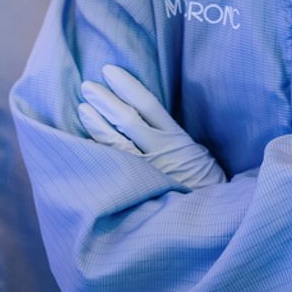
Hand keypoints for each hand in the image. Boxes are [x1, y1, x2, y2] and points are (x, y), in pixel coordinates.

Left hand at [78, 64, 226, 189]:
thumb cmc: (202, 184)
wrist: (210, 220)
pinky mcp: (139, 191)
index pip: (148, 105)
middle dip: (106, 101)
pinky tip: (84, 142)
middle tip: (87, 86)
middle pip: (128, 120)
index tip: (110, 72)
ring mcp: (149, 172)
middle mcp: (161, 152)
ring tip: (82, 108)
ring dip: (97, 124)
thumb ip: (171, 137)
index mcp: (178, 139)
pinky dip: (100, 153)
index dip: (128, 87)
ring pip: (117, 143)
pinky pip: (115, 168)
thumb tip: (142, 116)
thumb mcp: (195, 154)